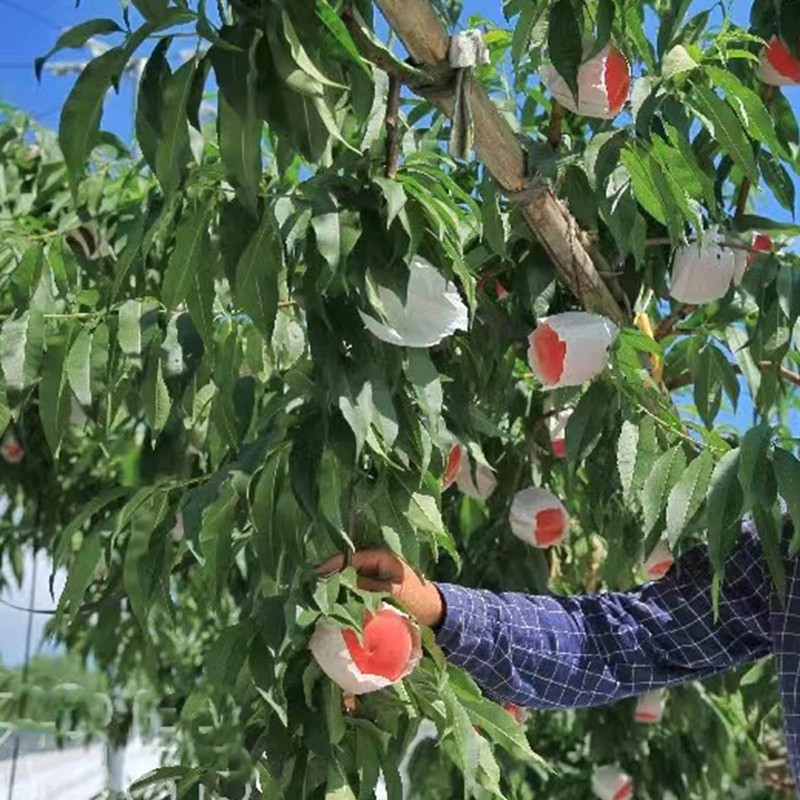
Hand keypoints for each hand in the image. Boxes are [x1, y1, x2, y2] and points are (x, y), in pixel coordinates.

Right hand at [316, 549, 444, 627]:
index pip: (351, 558)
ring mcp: (376, 575)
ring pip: (351, 578)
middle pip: (348, 566)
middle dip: (331, 576)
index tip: (315, 575)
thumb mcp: (392, 592)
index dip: (332, 566)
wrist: (437, 613)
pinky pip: (357, 588)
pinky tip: (335, 604)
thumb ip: (368, 588)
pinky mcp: (376, 588)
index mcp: (382, 557)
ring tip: (319, 596)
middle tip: (312, 587)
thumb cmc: (419, 598)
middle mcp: (377, 562)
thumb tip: (342, 587)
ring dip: (338, 586)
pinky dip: (347, 594)